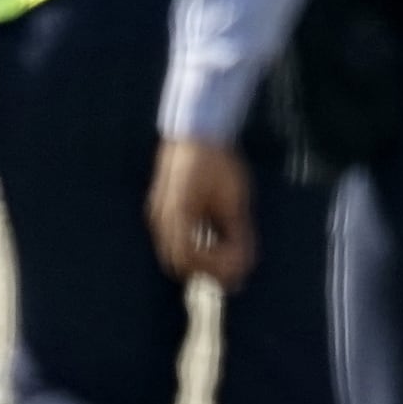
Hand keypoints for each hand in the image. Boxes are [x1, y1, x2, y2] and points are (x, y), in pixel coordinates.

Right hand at [146, 136, 254, 286]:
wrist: (197, 133)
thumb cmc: (219, 163)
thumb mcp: (235, 201)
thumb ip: (238, 235)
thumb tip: (244, 264)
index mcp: (178, 213)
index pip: (189, 257)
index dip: (213, 268)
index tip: (236, 266)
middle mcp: (161, 218)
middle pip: (178, 262)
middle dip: (206, 269)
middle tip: (233, 266)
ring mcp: (158, 214)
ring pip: (175, 254)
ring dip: (200, 260)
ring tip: (227, 252)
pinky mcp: (161, 210)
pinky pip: (174, 240)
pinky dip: (194, 247)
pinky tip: (214, 240)